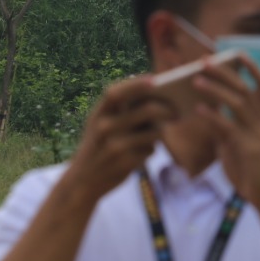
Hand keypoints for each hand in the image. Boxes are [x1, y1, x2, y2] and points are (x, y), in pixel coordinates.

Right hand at [60, 76, 174, 209]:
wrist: (83, 180)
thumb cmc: (97, 145)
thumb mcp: (98, 124)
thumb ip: (118, 110)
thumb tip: (153, 95)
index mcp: (98, 114)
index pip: (116, 92)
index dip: (135, 84)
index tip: (155, 80)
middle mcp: (105, 128)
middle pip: (146, 110)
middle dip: (166, 109)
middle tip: (176, 110)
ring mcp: (116, 146)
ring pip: (155, 131)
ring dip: (162, 130)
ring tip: (163, 129)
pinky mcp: (126, 163)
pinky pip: (151, 149)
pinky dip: (152, 148)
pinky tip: (146, 150)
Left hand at [191, 56, 259, 218]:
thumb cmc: (252, 172)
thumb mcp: (235, 146)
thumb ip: (224, 128)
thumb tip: (207, 112)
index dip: (251, 67)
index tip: (236, 52)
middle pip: (246, 89)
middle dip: (225, 72)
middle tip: (205, 61)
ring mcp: (258, 134)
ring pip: (238, 103)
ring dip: (216, 89)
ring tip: (196, 81)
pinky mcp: (250, 149)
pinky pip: (230, 127)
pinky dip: (213, 116)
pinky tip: (199, 110)